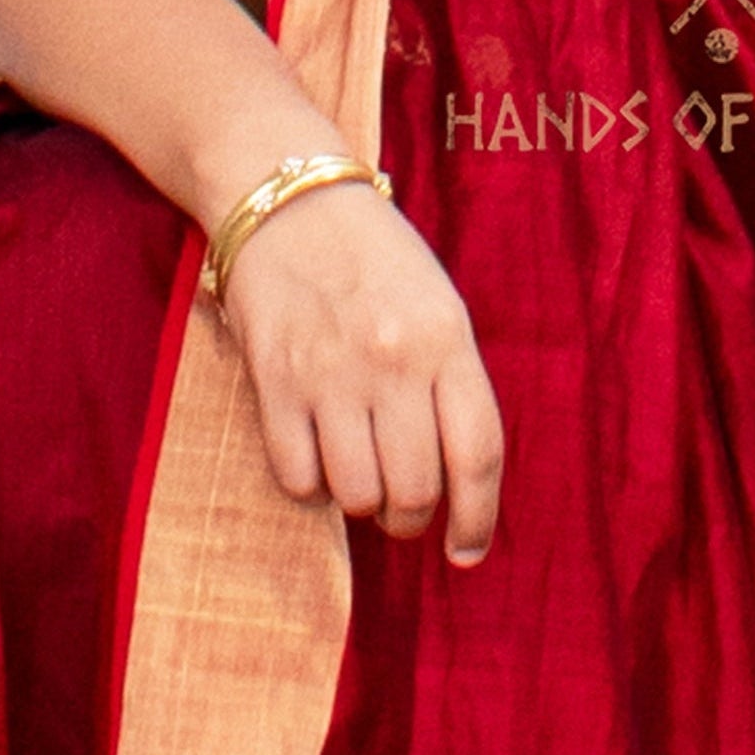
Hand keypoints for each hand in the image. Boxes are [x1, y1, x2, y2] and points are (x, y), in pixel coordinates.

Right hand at [215, 181, 504, 563]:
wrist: (289, 202)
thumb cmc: (376, 259)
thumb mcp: (439, 306)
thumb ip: (452, 383)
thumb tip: (457, 479)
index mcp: (447, 341)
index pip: (478, 456)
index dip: (478, 519)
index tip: (466, 552)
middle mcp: (394, 363)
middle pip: (416, 489)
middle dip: (412, 517)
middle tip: (403, 508)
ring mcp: (331, 375)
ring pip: (357, 494)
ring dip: (361, 504)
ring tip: (359, 476)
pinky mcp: (275, 383)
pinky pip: (298, 478)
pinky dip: (309, 483)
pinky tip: (315, 454)